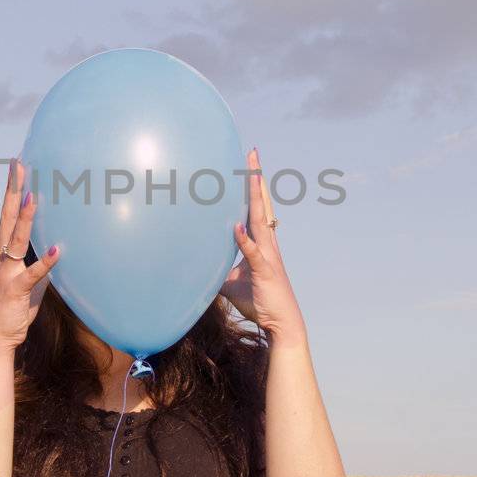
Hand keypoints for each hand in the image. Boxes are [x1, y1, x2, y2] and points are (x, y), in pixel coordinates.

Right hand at [0, 159, 59, 351]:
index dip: (13, 190)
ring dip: (26, 218)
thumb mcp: (30, 282)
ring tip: (35, 196)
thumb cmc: (13, 308)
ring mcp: (7, 272)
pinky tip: (57, 250)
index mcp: (5, 253)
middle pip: (7, 217)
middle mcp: (2, 257)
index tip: (18, 167)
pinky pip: (32, 274)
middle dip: (13, 190)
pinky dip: (45, 262)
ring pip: (16, 239)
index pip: (8, 215)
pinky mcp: (16, 290)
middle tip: (18, 165)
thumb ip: (39, 265)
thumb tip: (55, 252)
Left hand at [221, 146, 306, 344]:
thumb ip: (217, 271)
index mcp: (260, 244)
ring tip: (251, 174)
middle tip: (253, 154)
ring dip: (254, 198)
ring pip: (260, 221)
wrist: (281, 323)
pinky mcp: (264, 271)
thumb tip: (195, 268)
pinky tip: (235, 227)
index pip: (254, 209)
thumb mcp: (231, 284)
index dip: (251, 187)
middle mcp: (266, 244)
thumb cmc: (259, 302)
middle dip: (256, 179)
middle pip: (260, 205)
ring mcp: (267, 256)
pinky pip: (252, 254)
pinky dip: (244, 240)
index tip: (248, 163)